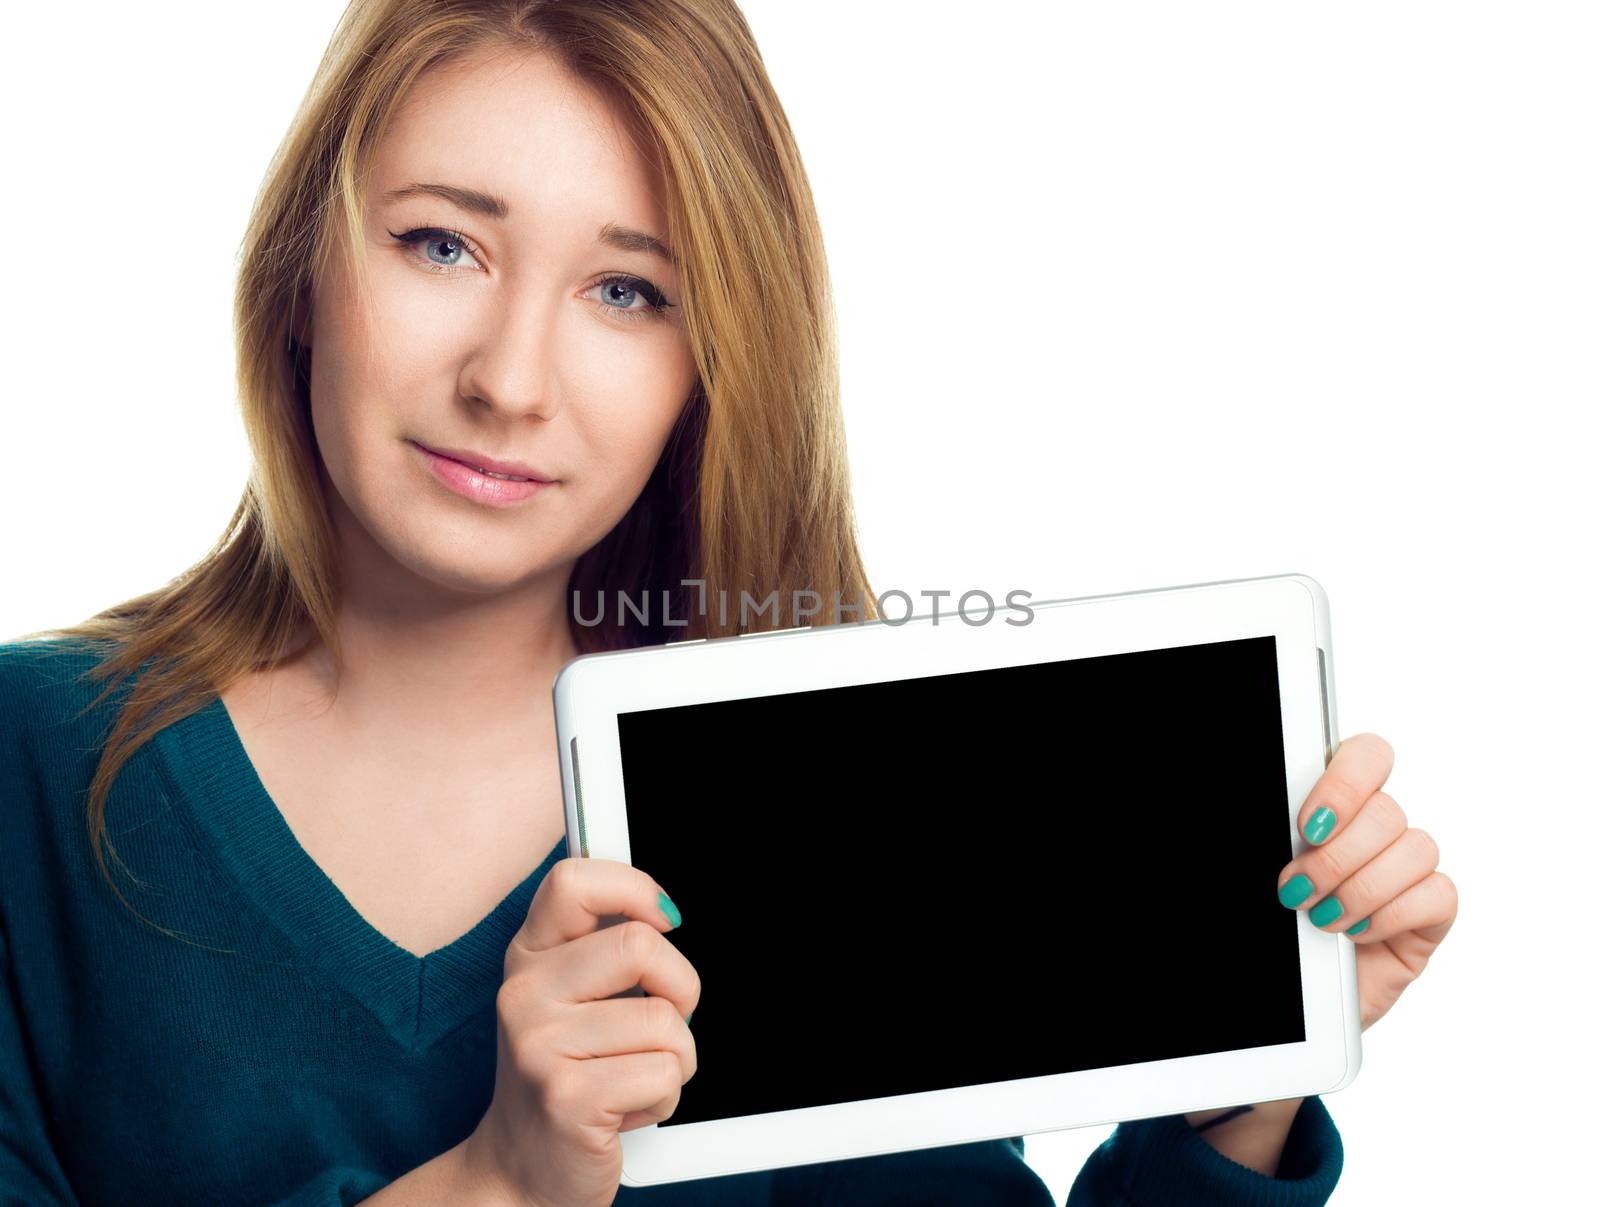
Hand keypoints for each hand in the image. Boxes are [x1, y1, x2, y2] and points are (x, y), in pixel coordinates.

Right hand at [459, 858, 698, 1206]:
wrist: (521, 1170)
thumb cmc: (565, 1075)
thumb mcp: (570, 999)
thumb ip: (605, 947)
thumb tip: (663, 909)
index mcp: (528, 956)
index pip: (573, 880)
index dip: (634, 888)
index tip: (664, 919)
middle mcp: (524, 993)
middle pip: (642, 945)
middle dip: (681, 990)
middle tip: (662, 1025)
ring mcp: (540, 1045)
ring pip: (666, 1020)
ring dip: (675, 1059)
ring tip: (633, 1078)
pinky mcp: (568, 1097)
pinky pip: (664, 1073)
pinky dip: (666, 1098)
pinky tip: (627, 1109)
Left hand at [1275, 732, 1458, 1030]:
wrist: (1287, 1007)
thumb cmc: (1273, 933)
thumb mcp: (1263, 877)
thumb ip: (1276, 839)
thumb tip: (1284, 826)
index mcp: (1335, 805)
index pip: (1367, 756)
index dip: (1345, 783)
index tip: (1309, 825)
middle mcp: (1376, 832)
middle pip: (1386, 810)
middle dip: (1337, 857)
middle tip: (1298, 889)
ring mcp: (1407, 872)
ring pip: (1415, 847)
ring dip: (1362, 888)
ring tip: (1323, 920)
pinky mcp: (1429, 915)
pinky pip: (1437, 894)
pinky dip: (1393, 914)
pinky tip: (1358, 933)